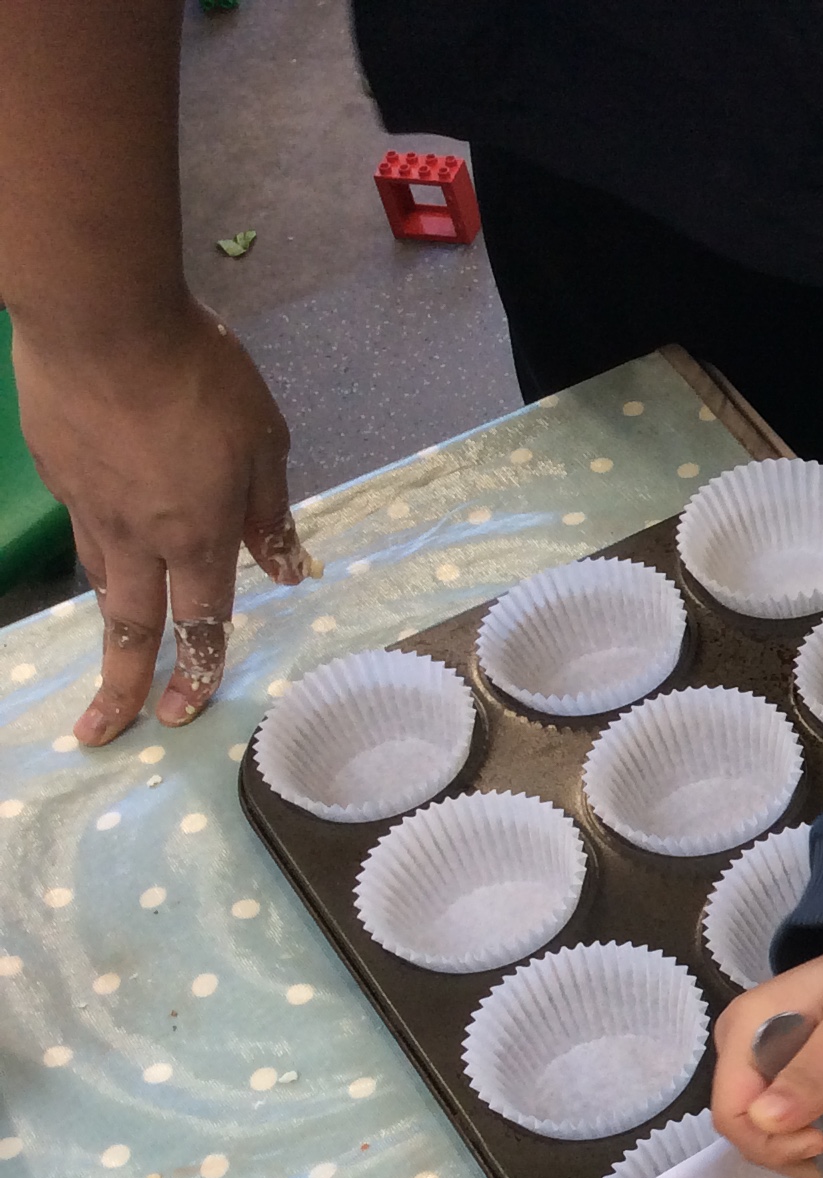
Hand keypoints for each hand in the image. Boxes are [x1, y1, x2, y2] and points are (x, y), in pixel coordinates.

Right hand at [12, 298, 312, 744]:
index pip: (199, 622)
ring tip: (108, 652)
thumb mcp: (263, 441)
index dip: (195, 671)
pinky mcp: (54, 467)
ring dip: (105, 620)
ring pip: (99, 577)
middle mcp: (136, 534)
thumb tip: (285, 568)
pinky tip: (104, 536)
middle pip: (129, 624)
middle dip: (120, 685)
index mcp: (195, 535)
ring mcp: (86, 502)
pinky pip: (81, 521)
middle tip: (102, 732)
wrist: (100, 316)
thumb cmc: (199, 374)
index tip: (181, 715)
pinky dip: (97, 542)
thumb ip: (269, 510)